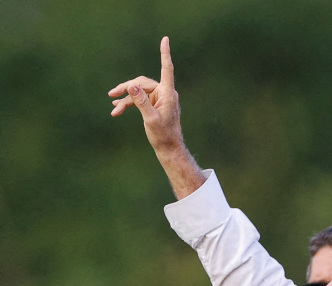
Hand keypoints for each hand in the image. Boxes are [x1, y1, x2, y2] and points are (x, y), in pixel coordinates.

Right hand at [109, 36, 182, 153]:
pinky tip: (116, 110)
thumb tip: (131, 85)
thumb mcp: (150, 119)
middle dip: (126, 88)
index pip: (166, 69)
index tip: (165, 39)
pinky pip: (139, 100)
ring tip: (112, 105)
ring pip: (138, 91)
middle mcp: (164, 93)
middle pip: (142, 82)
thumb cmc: (163, 135)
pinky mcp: (154, 105)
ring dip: (125, 98)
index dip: (165, 54)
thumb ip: (141, 102)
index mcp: (168, 93)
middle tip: (111, 94)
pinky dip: (128, 104)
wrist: (168, 148)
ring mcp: (159, 98)